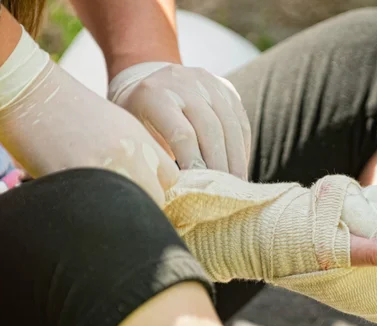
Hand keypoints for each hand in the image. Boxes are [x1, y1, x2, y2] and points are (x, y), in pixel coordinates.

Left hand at [108, 62, 251, 179]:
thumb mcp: (134, 135)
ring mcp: (206, 81)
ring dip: (236, 158)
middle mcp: (182, 81)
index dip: (194, 163)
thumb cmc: (136, 120)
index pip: (182, 133)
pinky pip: (240, 120)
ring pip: (230, 124)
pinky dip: (242, 146)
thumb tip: (179, 193)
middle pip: (210, 128)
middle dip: (219, 164)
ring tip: (236, 184)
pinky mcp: (225, 87)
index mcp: (152, 94)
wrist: (146, 81)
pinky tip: (239, 167)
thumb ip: (152, 157)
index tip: (200, 188)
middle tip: (223, 192)